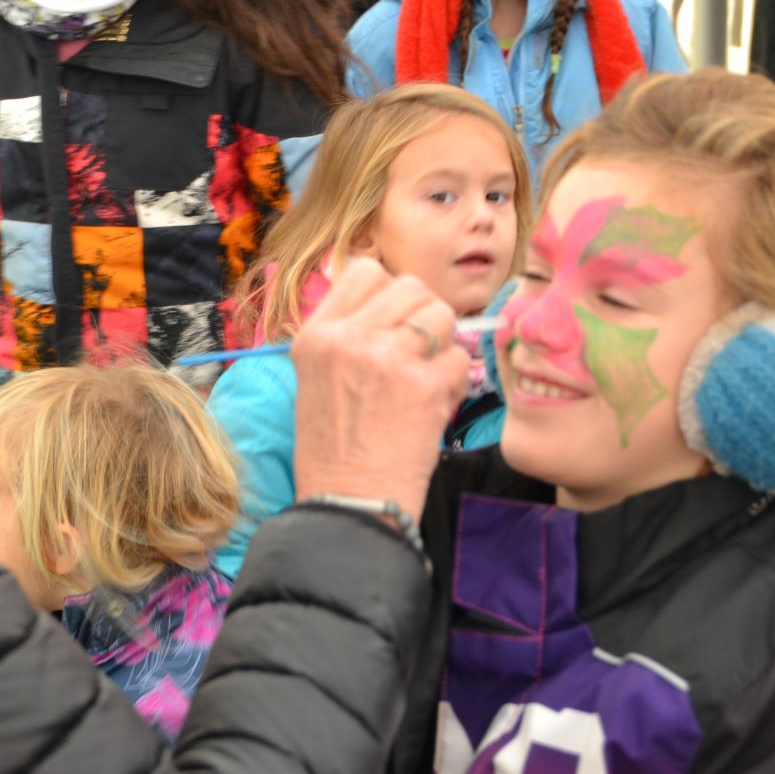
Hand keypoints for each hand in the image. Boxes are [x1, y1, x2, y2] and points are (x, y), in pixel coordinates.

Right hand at [290, 259, 470, 526]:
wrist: (348, 502)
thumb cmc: (335, 448)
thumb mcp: (316, 379)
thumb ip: (347, 335)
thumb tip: (393, 304)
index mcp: (317, 335)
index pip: (366, 271)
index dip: (388, 292)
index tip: (392, 321)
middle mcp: (349, 338)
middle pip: (411, 286)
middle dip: (422, 314)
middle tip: (416, 351)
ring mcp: (387, 358)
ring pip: (440, 314)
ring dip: (442, 343)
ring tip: (424, 376)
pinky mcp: (423, 385)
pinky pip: (458, 357)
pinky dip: (453, 381)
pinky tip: (432, 405)